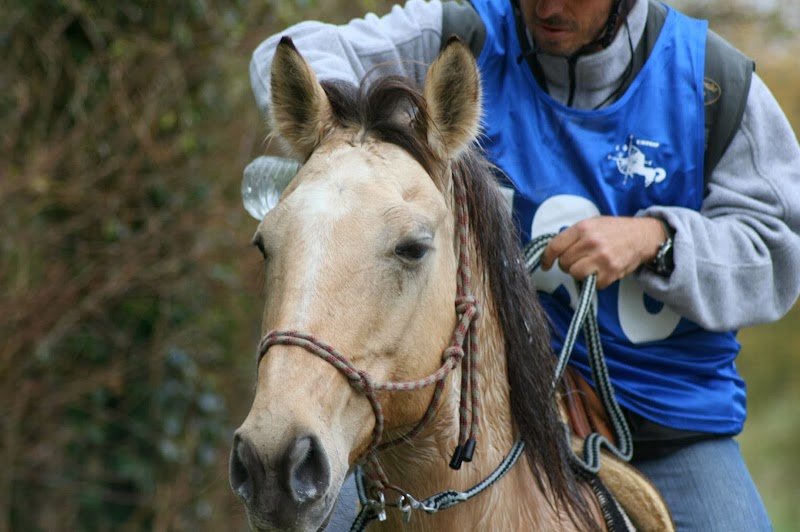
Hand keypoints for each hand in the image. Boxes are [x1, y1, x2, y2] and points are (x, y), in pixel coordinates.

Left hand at [540, 216, 666, 288]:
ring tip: (587, 266)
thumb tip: (555, 250)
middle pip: (564, 263)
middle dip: (567, 264)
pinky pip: (592, 283)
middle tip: (576, 261)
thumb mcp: (592, 223)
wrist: (642, 236)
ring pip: (575, 274)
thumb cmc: (614, 229)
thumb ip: (574, 235)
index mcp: (583, 228)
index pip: (555, 246)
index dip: (547, 258)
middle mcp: (591, 242)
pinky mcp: (611, 272)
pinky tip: (600, 271)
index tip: (546, 265)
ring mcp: (601, 258)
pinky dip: (594, 281)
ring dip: (578, 273)